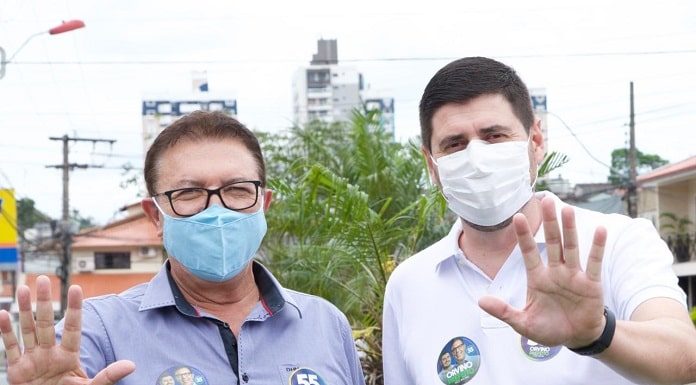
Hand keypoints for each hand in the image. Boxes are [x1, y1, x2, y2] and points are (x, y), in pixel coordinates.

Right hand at [0, 275, 134, 383]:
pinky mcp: (18, 369)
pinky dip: (6, 331)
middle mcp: (50, 353)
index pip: (73, 328)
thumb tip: (131, 365)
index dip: (75, 309)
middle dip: (44, 301)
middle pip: (46, 322)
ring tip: (23, 288)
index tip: (76, 288)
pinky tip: (3, 314)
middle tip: (43, 278)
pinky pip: (11, 347)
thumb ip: (108, 376)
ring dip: (25, 309)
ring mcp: (33, 359)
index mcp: (69, 356)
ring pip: (28, 329)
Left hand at [478, 197, 607, 347]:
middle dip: (548, 223)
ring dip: (569, 229)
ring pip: (571, 248)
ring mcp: (573, 275)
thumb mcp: (523, 323)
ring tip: (567, 209)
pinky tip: (599, 230)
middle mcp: (555, 272)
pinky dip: (597, 247)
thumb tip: (480, 301)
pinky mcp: (591, 284)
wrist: (576, 338)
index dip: (523, 236)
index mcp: (537, 278)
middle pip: (551, 243)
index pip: (528, 253)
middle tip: (546, 200)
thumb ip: (504, 311)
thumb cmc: (549, 329)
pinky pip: (594, 263)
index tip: (517, 217)